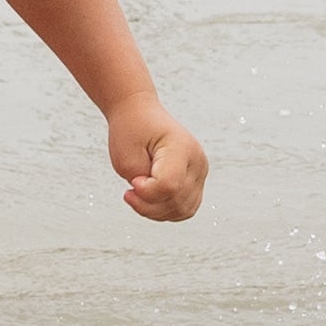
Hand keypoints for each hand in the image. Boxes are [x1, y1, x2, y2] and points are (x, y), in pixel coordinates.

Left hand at [107, 95, 207, 220]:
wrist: (140, 115)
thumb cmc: (132, 131)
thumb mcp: (126, 156)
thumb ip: (141, 184)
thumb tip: (157, 202)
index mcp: (182, 147)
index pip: (168, 186)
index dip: (145, 192)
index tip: (132, 181)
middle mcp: (197, 161)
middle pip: (176, 201)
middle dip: (147, 204)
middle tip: (131, 188)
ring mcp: (200, 173)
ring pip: (182, 210)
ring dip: (156, 210)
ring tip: (139, 194)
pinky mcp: (196, 182)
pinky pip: (184, 209)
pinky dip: (165, 210)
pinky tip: (149, 199)